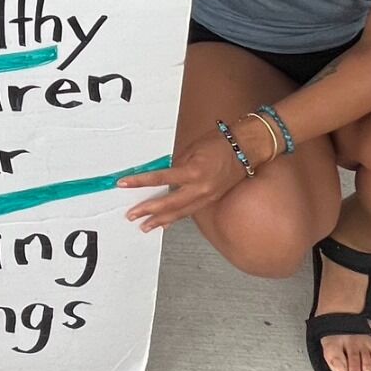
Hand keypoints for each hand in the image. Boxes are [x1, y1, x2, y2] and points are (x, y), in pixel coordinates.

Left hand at [118, 125, 251, 230]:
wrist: (246, 149)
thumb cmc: (219, 143)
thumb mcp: (193, 149)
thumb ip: (177, 163)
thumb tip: (163, 174)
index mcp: (193, 172)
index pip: (161, 178)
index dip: (140, 181)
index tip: (125, 183)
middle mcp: (200, 189)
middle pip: (169, 204)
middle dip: (148, 210)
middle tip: (131, 215)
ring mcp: (206, 197)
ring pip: (179, 213)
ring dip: (161, 220)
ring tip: (145, 227)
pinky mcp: (210, 200)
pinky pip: (190, 212)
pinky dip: (176, 218)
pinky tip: (166, 223)